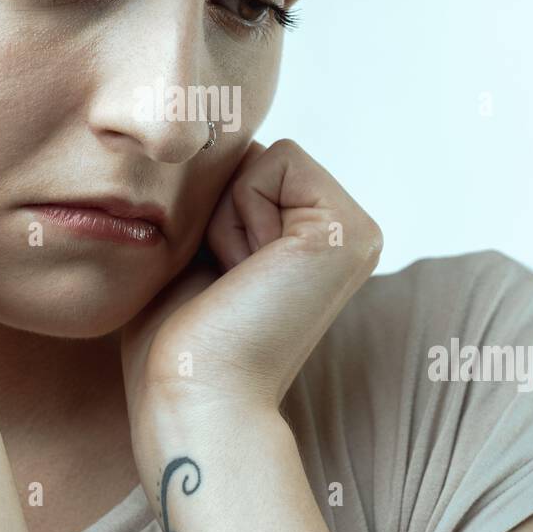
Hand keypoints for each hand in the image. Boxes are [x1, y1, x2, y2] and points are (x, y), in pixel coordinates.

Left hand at [121, 138, 383, 422]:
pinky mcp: (347, 229)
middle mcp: (344, 234)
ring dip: (225, 215)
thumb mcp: (195, 250)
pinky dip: (239, 212)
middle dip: (217, 208)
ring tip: (236, 279)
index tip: (217, 279)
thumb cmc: (178, 339)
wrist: (193, 394)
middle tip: (225, 281)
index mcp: (314, 242)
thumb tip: (219, 136)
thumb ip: (218, 196)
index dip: (208, 211)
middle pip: (252, 158)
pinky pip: (273, 161)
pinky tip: (247, 272)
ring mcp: (354, 231)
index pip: (246, 168)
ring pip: (261, 157)